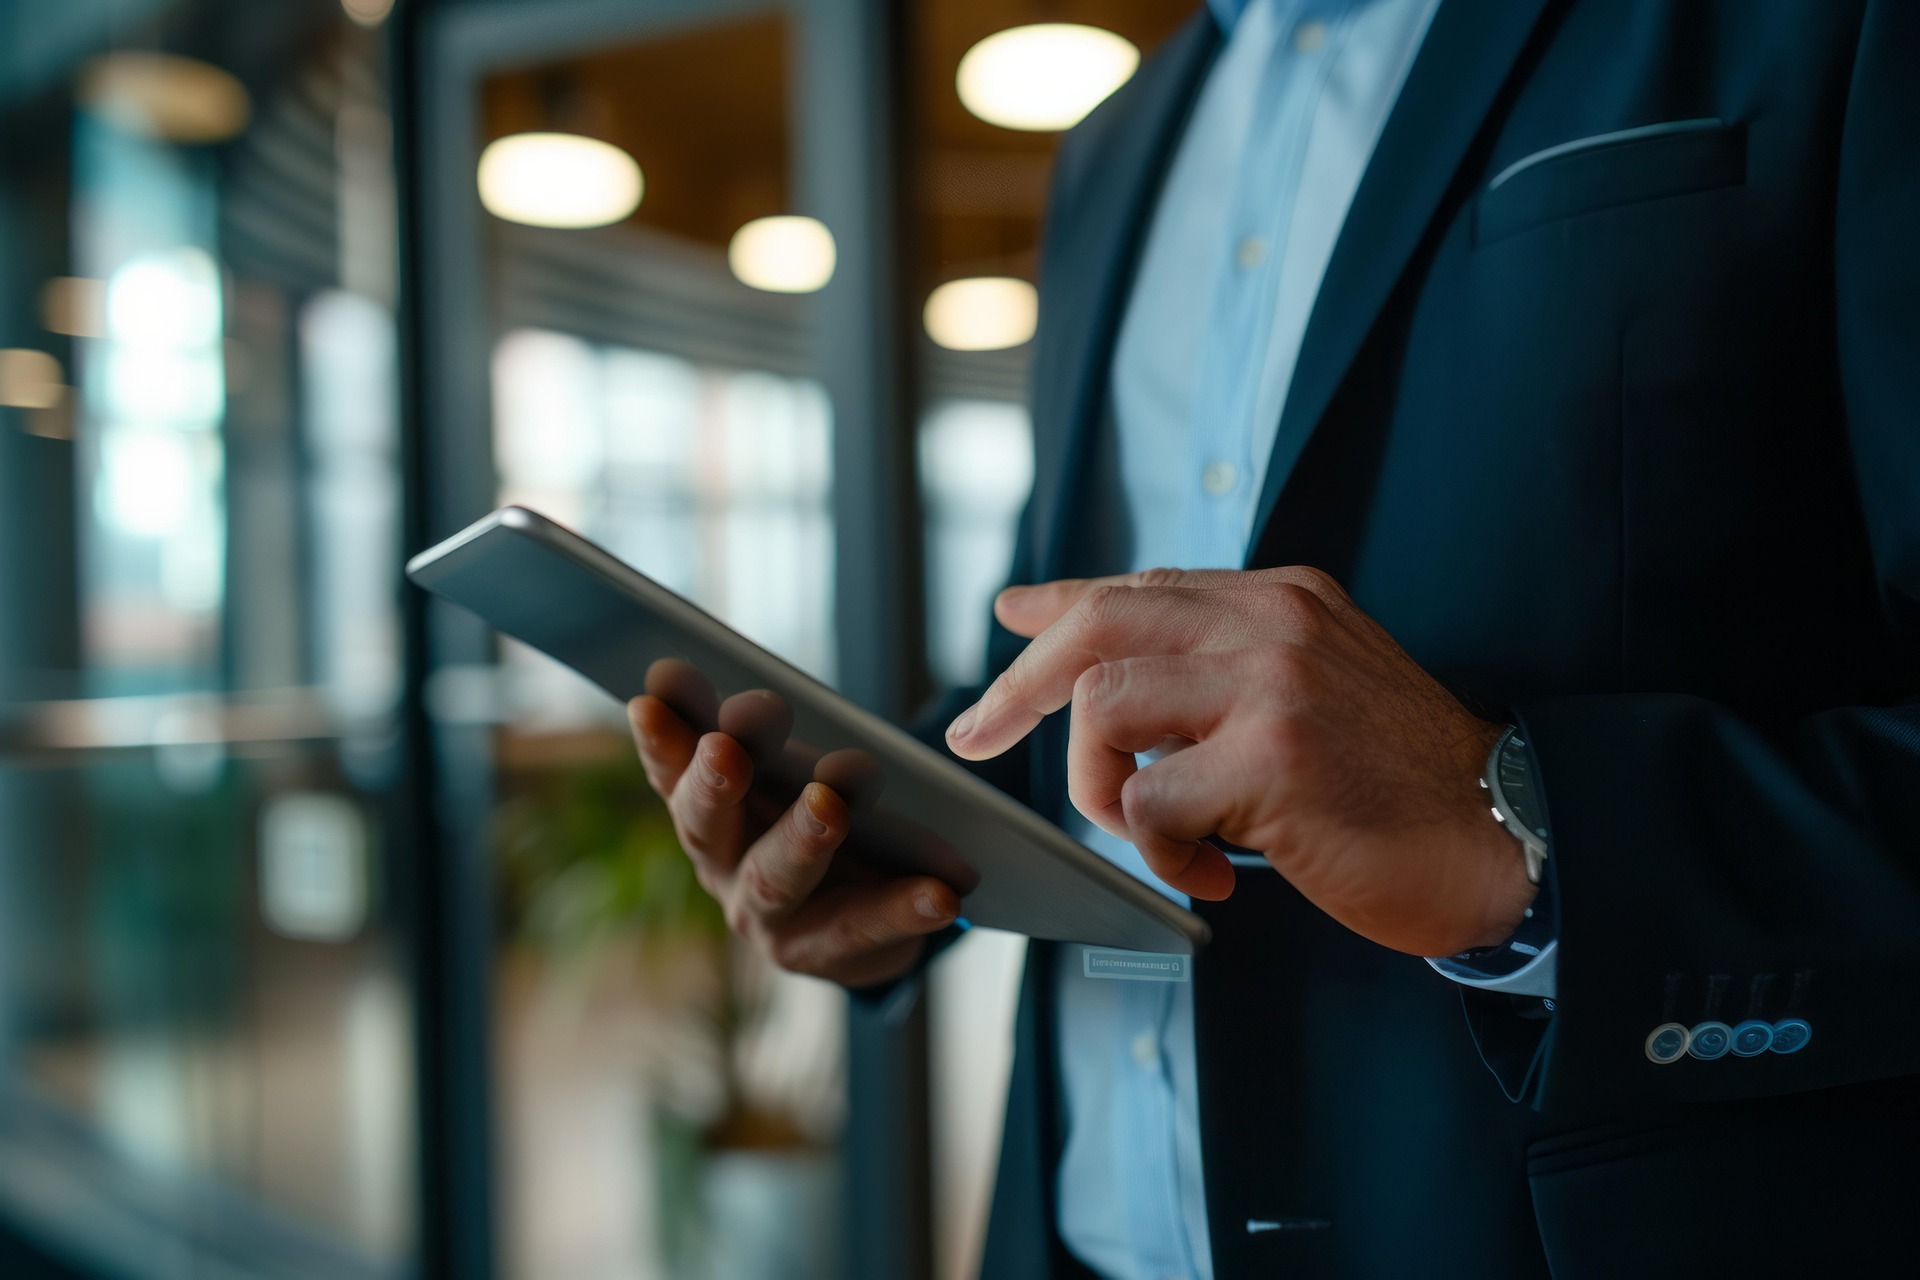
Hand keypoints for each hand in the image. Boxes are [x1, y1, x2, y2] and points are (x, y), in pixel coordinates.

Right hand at [629, 659, 960, 988]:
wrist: (859, 909)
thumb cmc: (808, 809)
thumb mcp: (775, 763)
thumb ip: (735, 724)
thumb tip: (667, 673)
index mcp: (702, 810)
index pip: (671, 769)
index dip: (661, 736)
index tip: (658, 689)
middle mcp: (722, 867)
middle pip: (707, 828)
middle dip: (714, 783)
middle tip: (727, 745)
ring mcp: (769, 918)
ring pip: (777, 880)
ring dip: (801, 837)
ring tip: (831, 803)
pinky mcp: (828, 953)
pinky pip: (867, 929)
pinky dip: (902, 908)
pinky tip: (940, 893)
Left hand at [944, 567, 1534, 957]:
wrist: (1509, 839)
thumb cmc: (1403, 786)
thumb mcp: (1317, 691)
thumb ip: (1231, 672)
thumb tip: (1116, 683)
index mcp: (1281, 599)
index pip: (1139, 585)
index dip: (1058, 604)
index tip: (1007, 617)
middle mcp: (1272, 621)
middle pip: (1096, 624)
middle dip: (1018, 686)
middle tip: (976, 735)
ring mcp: (1272, 683)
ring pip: (1102, 706)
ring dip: (1101, 787)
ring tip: (1161, 834)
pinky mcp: (1273, 757)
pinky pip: (1148, 800)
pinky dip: (1159, 851)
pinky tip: (1214, 875)